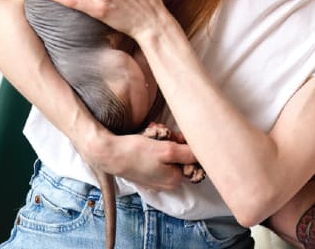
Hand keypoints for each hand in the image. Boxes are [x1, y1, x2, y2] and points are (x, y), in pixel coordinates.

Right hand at [86, 126, 201, 191]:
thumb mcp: (166, 150)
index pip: (192, 159)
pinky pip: (158, 154)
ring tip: (151, 132)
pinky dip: (154, 143)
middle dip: (172, 139)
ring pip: (169, 151)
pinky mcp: (147, 170)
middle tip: (160, 132)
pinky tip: (146, 137)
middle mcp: (168, 182)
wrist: (109, 154)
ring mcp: (156, 176)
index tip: (176, 135)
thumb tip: (205, 154)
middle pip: (180, 154)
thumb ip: (187, 153)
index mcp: (175, 179)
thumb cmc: (136, 152)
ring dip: (162, 138)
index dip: (186, 143)